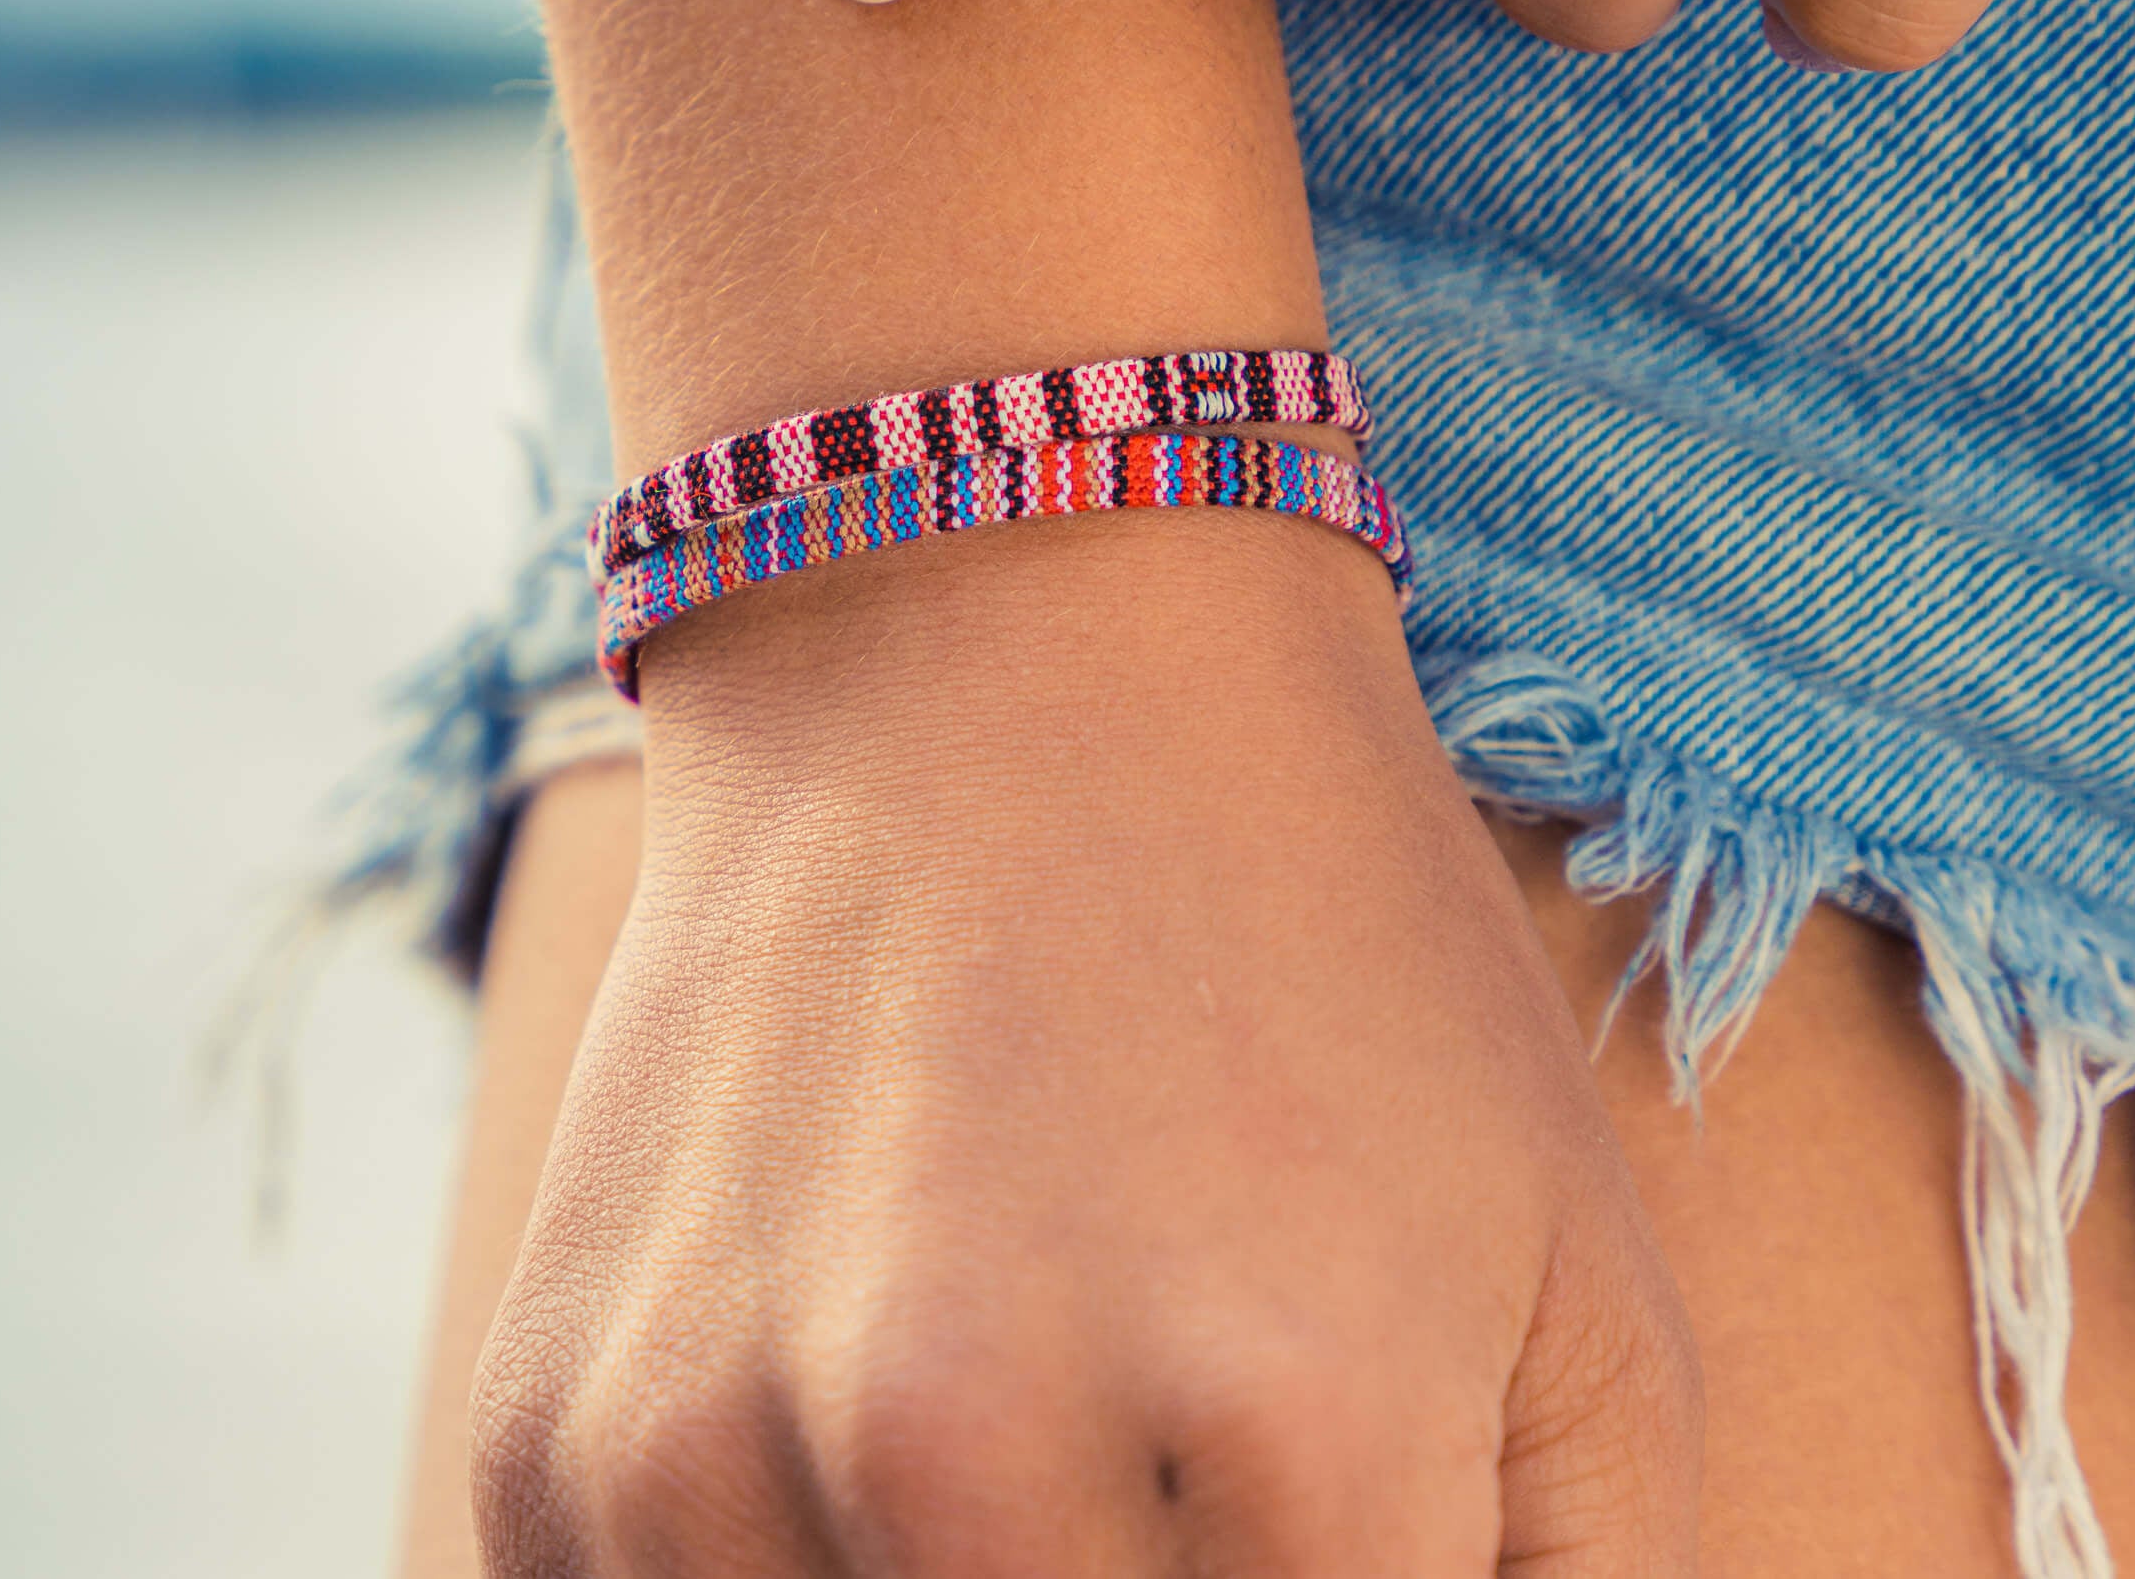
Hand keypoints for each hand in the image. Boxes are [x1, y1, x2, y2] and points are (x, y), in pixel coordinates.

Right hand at [466, 518, 1701, 1572]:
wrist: (984, 644)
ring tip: (1020, 1429)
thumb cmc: (1320, 958)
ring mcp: (725, 1450)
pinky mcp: (554, 1441)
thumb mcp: (1580, 1279)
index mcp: (1307, 1433)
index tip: (1309, 1522)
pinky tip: (855, 1432)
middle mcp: (979, 1463)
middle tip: (1173, 1467)